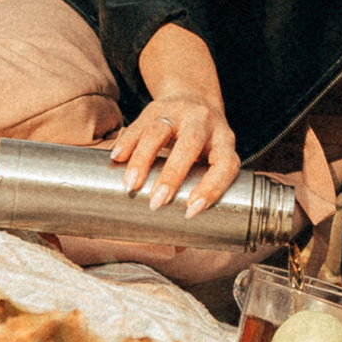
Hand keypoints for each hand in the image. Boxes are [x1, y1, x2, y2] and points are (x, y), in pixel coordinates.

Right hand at [110, 91, 239, 214]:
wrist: (193, 97)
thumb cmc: (204, 143)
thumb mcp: (210, 160)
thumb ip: (197, 194)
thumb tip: (179, 244)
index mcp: (224, 141)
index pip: (224, 164)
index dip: (211, 188)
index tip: (191, 210)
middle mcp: (204, 122)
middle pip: (189, 145)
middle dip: (172, 175)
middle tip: (156, 202)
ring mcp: (178, 112)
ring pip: (159, 132)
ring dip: (143, 160)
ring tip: (131, 185)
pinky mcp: (155, 108)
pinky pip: (139, 124)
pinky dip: (127, 142)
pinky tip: (116, 157)